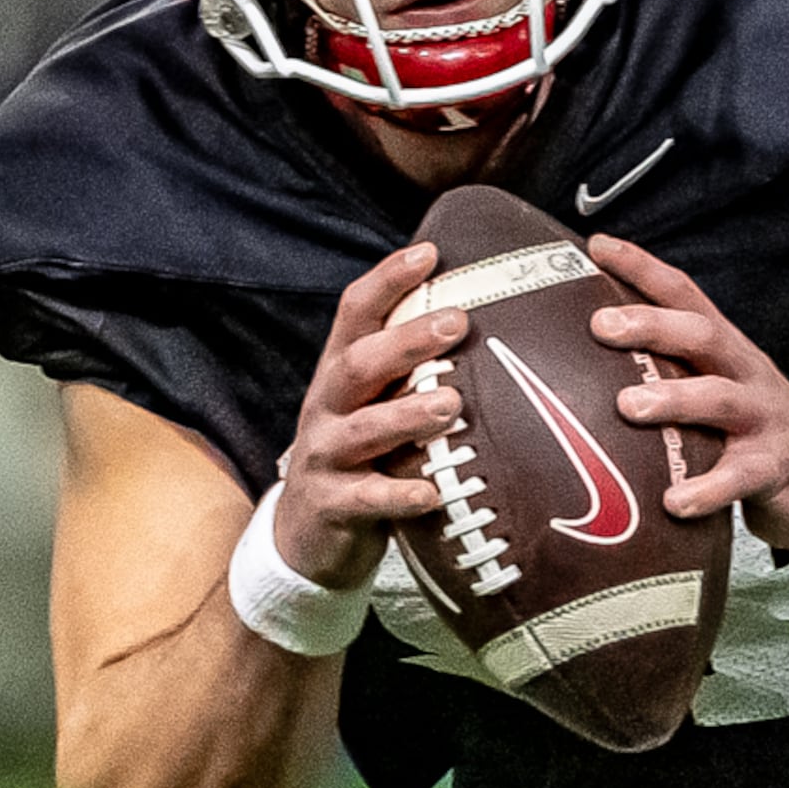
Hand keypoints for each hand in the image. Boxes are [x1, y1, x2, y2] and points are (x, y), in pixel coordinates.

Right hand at [270, 243, 467, 589]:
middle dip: (405, 341)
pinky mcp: (332, 506)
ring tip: (451, 405)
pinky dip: (400, 496)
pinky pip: (367, 500)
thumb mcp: (375, 403)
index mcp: (340, 373)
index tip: (430, 252)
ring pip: (362, 430)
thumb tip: (480, 315)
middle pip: (357, 364)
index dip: (387, 280)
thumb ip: (410, 368)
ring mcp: (325, 457)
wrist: (307, 535)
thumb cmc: (362, 454)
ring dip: (406, 415)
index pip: (354, 314)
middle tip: (457, 322)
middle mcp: (327, 407)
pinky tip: (434, 494)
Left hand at [587, 235, 788, 555]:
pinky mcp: (776, 468)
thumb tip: (581, 365)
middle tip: (601, 325)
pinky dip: (707, 489)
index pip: (685, 295)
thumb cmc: (752, 430)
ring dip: (674, 399)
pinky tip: (674, 502)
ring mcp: (764, 419)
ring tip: (628, 407)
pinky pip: (741, 476)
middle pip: (703, 336)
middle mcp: (745, 374)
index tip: (597, 247)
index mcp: (726, 350)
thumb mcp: (717, 390)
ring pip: (721, 399)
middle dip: (653, 326)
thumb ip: (669, 374)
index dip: (643, 268)